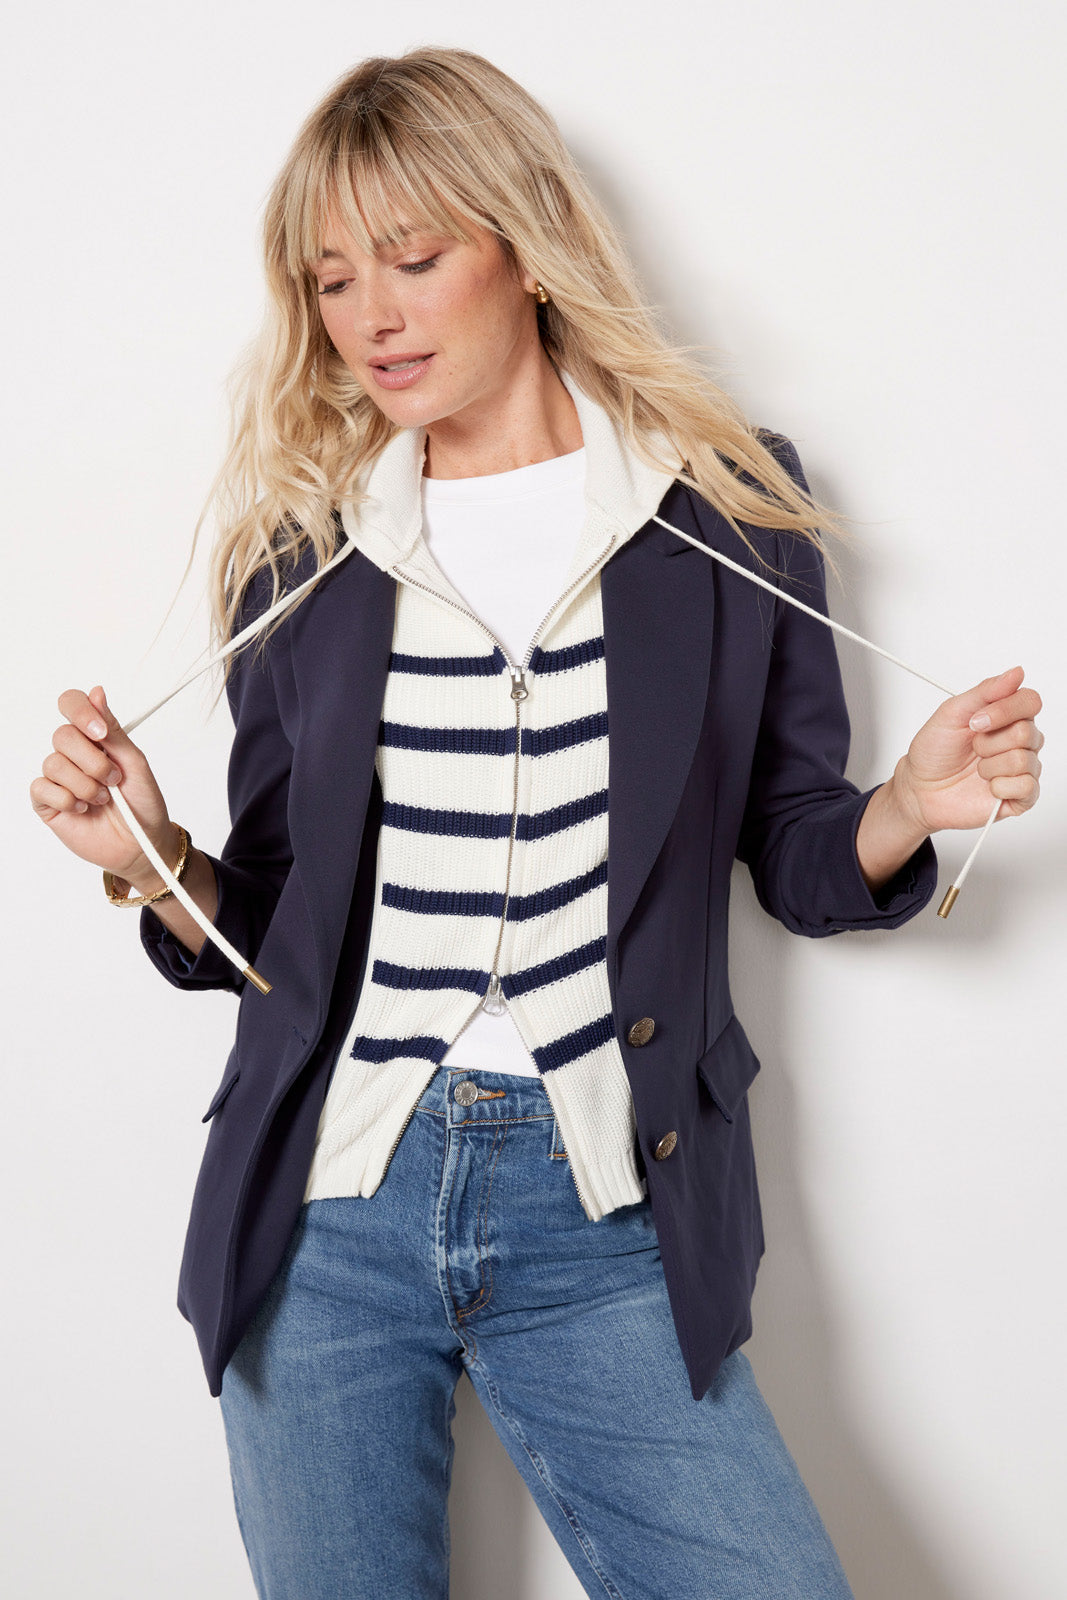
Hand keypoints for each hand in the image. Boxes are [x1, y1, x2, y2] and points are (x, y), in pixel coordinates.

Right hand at [31, 685, 176, 880]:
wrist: (141, 845)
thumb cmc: (143, 804)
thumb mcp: (135, 763)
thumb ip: (114, 730)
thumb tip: (98, 693)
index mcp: (96, 738)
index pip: (72, 704)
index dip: (80, 712)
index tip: (100, 732)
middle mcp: (74, 754)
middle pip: (62, 735)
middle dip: (93, 762)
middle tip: (113, 780)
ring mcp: (59, 777)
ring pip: (53, 763)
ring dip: (85, 785)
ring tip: (103, 800)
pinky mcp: (48, 802)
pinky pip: (42, 787)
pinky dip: (67, 799)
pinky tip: (83, 809)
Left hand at [892, 665, 1042, 834]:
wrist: (919, 789)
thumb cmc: (935, 751)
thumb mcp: (952, 713)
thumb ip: (985, 691)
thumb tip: (1015, 673)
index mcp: (1006, 716)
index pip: (1029, 701)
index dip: (1005, 710)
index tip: (976, 721)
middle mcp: (1019, 740)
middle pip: (1025, 732)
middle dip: (988, 741)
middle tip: (971, 747)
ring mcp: (1022, 768)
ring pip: (1023, 760)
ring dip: (989, 765)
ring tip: (976, 768)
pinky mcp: (1020, 795)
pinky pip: (1026, 786)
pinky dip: (999, 786)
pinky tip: (986, 786)